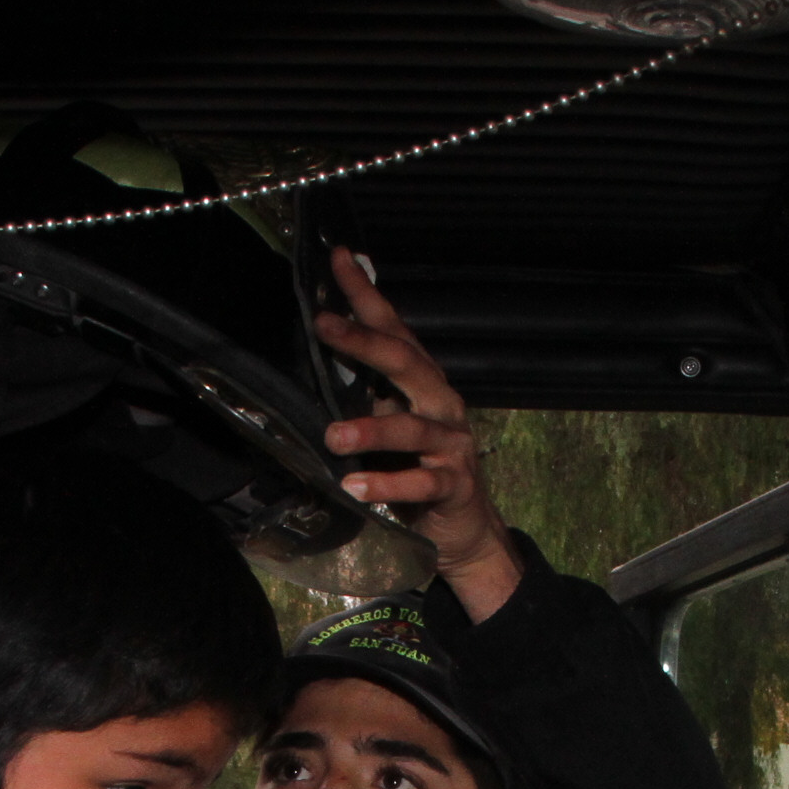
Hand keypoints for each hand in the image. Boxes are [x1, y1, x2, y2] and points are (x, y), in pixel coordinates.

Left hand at [310, 247, 521, 622]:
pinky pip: (421, 482)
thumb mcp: (391, 425)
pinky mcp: (453, 484)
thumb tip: (323, 353)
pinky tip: (356, 488)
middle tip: (324, 327)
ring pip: (412, 427)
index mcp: (422, 383)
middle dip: (364, 341)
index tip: (337, 259)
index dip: (366, 294)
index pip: (393, 330)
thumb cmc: (419, 469)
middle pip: (406, 363)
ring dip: (371, 430)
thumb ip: (368, 393)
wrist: (464, 529)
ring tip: (334, 437)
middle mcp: (440, 403)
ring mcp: (451, 443)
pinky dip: (388, 485)